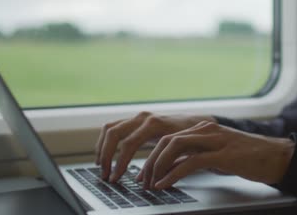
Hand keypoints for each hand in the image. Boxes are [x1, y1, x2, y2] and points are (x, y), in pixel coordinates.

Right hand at [95, 112, 215, 181]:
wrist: (195, 122)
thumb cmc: (189, 137)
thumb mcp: (178, 150)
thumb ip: (161, 162)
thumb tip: (142, 180)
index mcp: (154, 124)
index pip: (128, 144)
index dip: (119, 163)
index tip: (115, 178)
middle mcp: (143, 117)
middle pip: (114, 134)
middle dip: (106, 156)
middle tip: (105, 175)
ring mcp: (137, 117)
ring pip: (109, 128)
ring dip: (101, 148)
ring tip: (101, 166)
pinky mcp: (134, 120)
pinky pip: (113, 127)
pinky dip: (105, 141)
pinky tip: (105, 155)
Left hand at [138, 121, 294, 189]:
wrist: (277, 157)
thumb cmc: (248, 157)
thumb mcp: (216, 155)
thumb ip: (195, 156)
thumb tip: (173, 168)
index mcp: (203, 128)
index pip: (168, 137)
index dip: (152, 155)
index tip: (143, 172)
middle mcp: (206, 130)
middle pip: (166, 140)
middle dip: (150, 161)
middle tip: (142, 180)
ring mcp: (215, 140)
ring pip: (175, 146)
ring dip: (158, 166)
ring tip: (151, 184)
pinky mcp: (223, 154)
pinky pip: (191, 162)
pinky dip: (173, 173)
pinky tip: (165, 184)